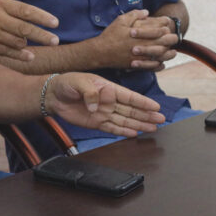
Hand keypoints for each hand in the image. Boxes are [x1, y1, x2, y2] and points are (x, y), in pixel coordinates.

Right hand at [0, 0, 58, 60]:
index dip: (42, 17)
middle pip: (25, 29)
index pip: (25, 10)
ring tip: (42, 43)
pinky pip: (8, 53)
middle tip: (56, 40)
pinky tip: (30, 56)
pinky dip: (21, 55)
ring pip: (18, 42)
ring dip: (30, 43)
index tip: (55, 22)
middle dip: (43, 35)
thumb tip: (24, 14)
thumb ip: (5, 6)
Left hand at [46, 73, 164, 136]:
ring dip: (139, 124)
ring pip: (125, 120)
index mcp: (109, 88)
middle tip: (161, 120)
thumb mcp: (79, 82)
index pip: (130, 97)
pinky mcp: (96, 123)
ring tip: (153, 128)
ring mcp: (104, 113)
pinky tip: (135, 133)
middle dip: (146, 115)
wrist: (54, 95)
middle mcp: (109, 101)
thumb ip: (90, 93)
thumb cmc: (67, 83)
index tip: (156, 107)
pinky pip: (113, 128)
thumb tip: (96, 107)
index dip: (143, 102)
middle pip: (132, 110)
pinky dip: (124, 132)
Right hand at [93, 10, 177, 69]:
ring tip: (173, 51)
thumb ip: (135, 14)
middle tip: (174, 37)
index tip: (168, 25)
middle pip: (165, 43)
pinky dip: (159, 65)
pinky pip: (153, 67)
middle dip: (171, 39)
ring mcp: (142, 57)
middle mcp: (144, 46)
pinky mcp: (138, 66)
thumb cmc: (110, 35)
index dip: (166, 27)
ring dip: (169, 54)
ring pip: (162, 56)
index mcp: (142, 35)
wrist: (100, 53)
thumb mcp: (121, 21)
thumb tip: (146, 11)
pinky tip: (162, 63)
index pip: (161, 30)